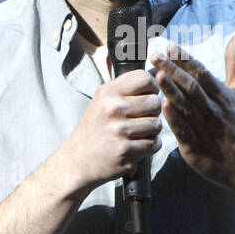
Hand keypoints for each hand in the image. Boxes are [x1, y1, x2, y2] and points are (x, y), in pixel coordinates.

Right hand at [59, 68, 162, 192]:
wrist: (77, 160)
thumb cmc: (94, 128)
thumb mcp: (101, 100)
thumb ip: (125, 87)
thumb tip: (157, 73)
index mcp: (108, 93)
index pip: (145, 79)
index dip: (152, 87)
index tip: (146, 96)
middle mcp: (113, 109)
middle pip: (155, 102)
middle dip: (153, 112)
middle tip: (141, 118)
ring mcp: (120, 131)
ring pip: (157, 124)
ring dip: (151, 131)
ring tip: (137, 133)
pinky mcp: (126, 151)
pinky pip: (153, 144)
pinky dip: (150, 146)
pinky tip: (137, 145)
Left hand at [151, 34, 234, 193]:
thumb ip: (234, 63)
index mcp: (223, 96)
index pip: (202, 73)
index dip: (186, 60)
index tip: (170, 47)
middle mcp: (214, 110)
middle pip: (192, 87)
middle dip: (174, 70)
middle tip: (155, 55)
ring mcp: (205, 129)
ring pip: (187, 107)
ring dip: (172, 91)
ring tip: (157, 75)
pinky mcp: (196, 148)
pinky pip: (184, 131)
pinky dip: (175, 118)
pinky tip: (163, 106)